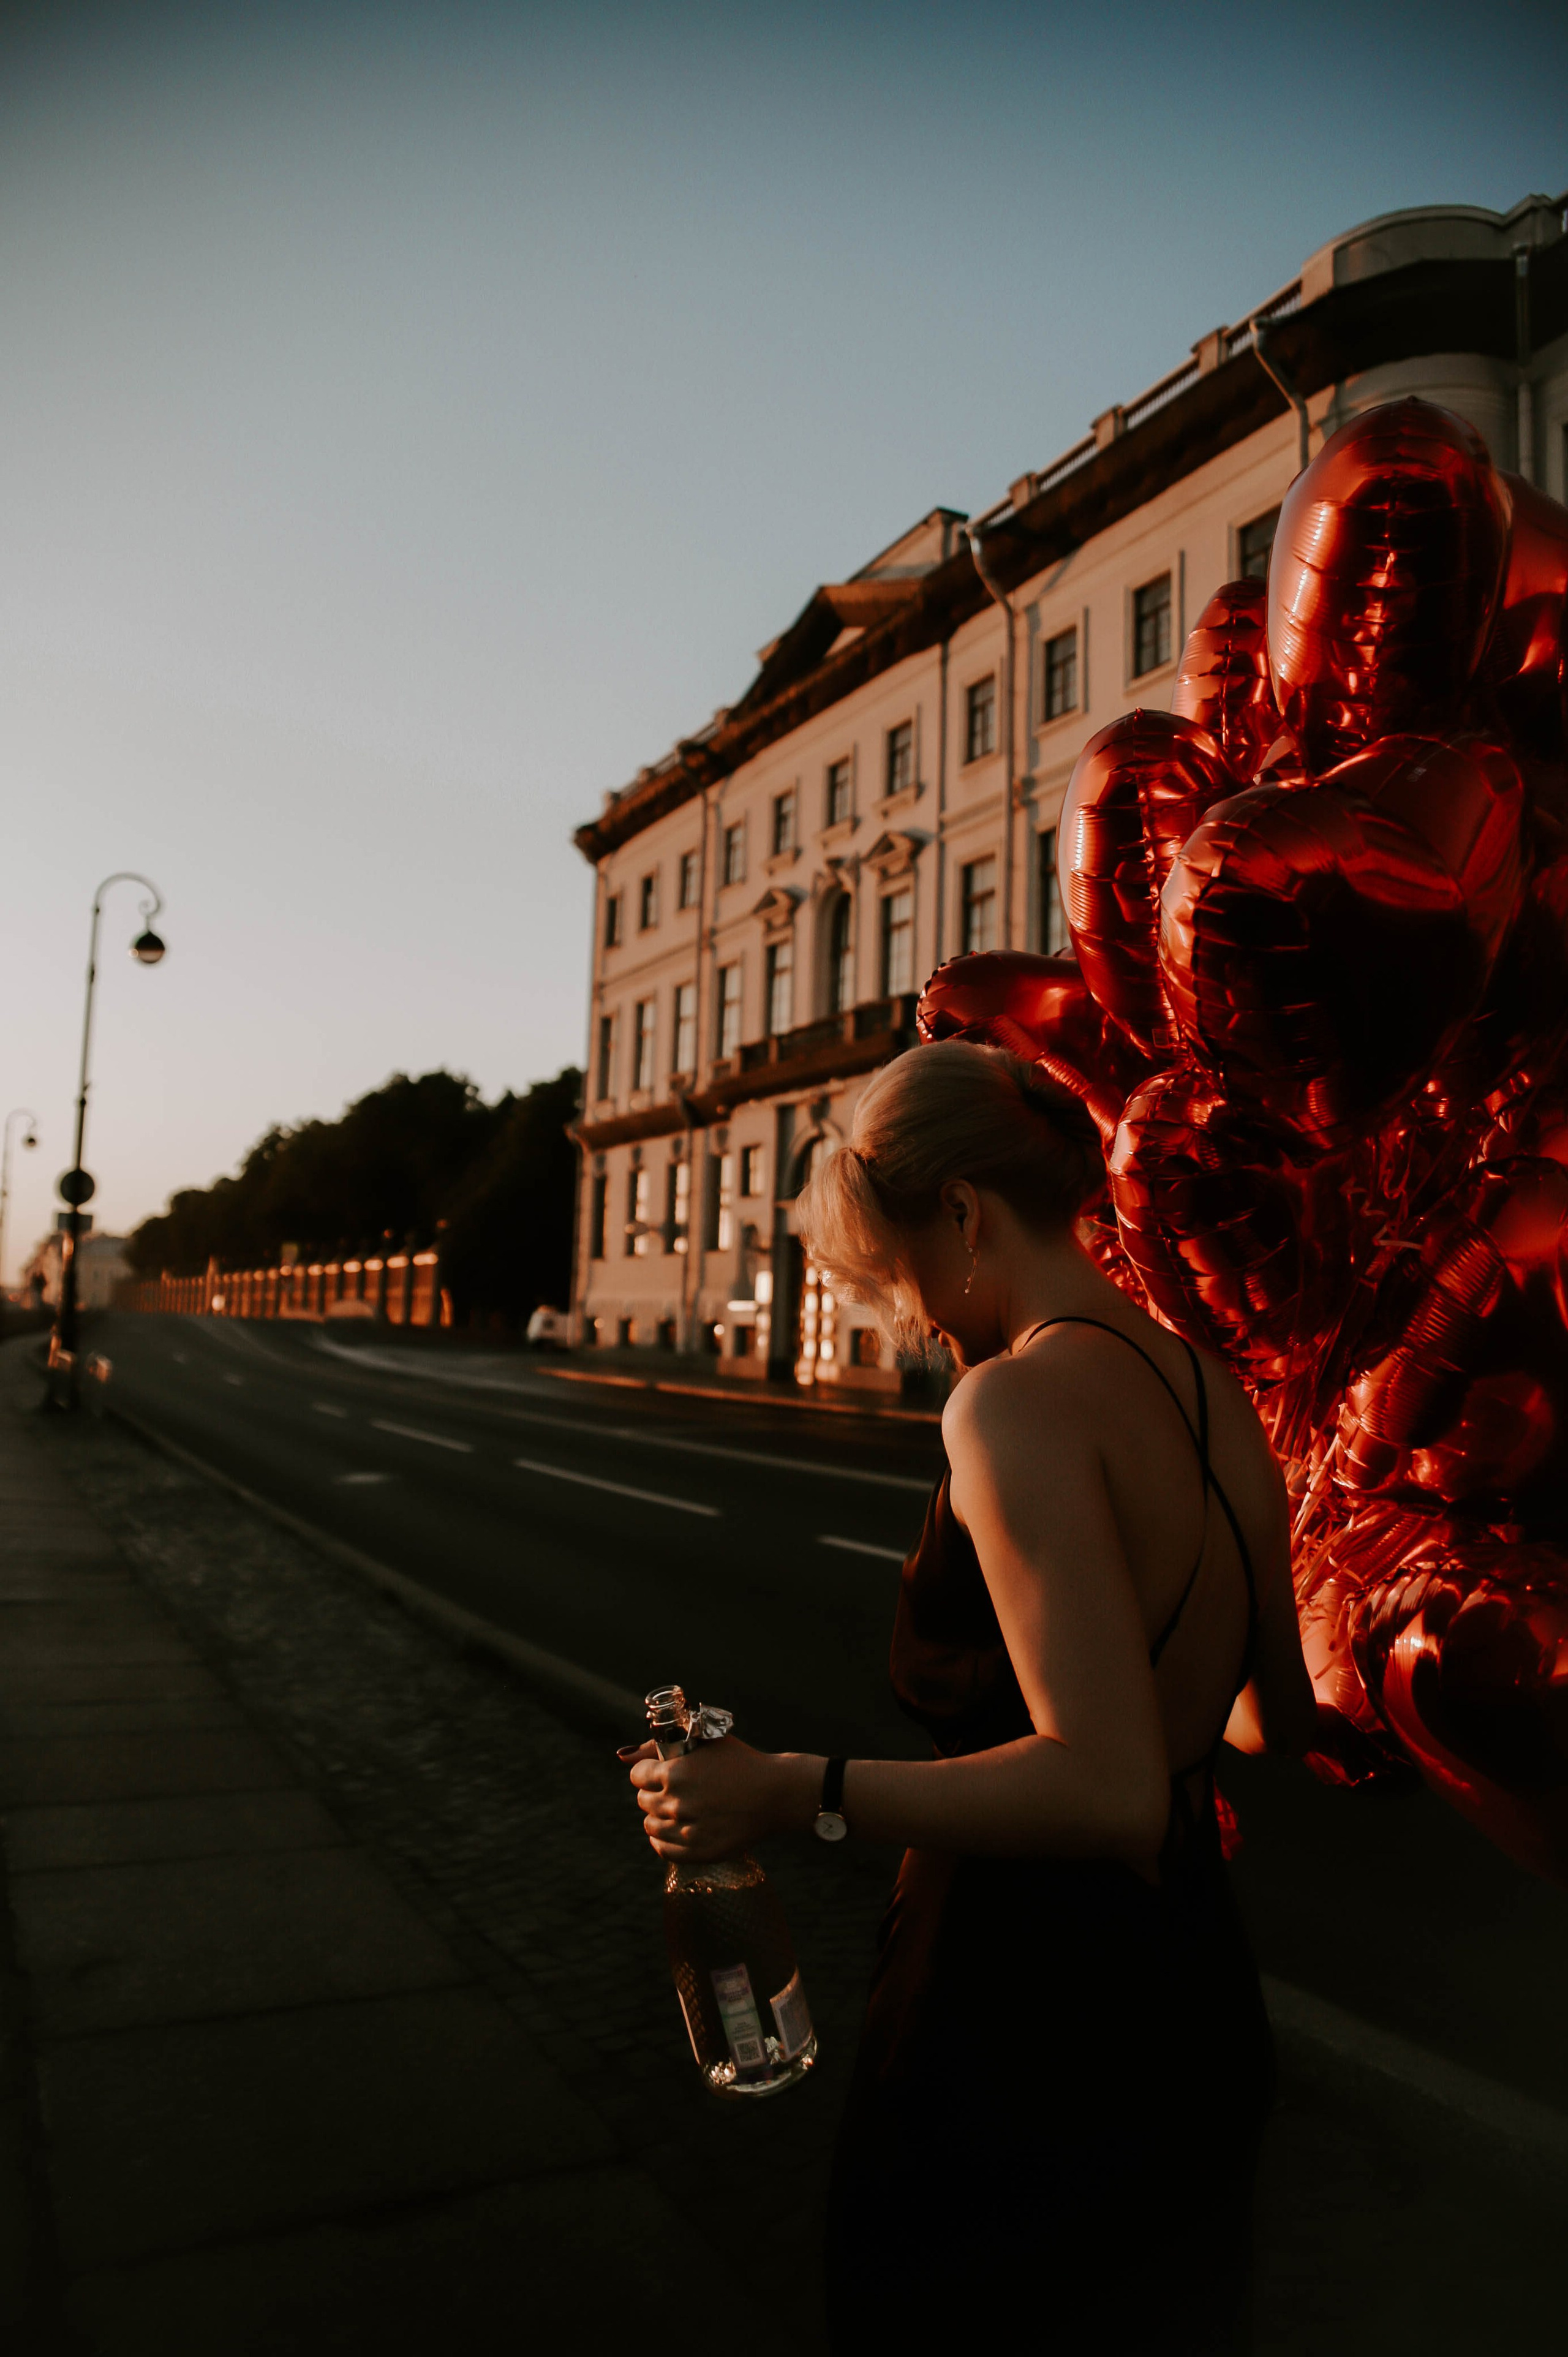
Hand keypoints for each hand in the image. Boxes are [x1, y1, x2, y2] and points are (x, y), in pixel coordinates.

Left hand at [623, 1736, 811, 1861]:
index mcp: (675, 1773)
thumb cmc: (740, 1761)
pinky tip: (677, 1830)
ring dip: (658, 1817)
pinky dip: (664, 1840)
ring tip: (677, 1810)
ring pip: (650, 1826)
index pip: (637, 1776)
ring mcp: (688, 1831)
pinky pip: (663, 1850)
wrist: (775, 1794)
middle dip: (654, 1793)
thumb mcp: (702, 1742)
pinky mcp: (699, 1853)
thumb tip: (622, 1756)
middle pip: (643, 1801)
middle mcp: (678, 1803)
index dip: (648, 1773)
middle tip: (674, 1790)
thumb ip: (657, 1747)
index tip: (659, 1773)